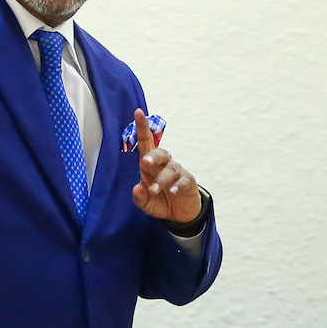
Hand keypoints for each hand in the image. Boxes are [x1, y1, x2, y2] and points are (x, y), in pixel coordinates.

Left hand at [130, 109, 201, 223]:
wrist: (180, 215)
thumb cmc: (160, 202)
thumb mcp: (146, 203)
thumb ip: (140, 197)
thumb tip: (137, 188)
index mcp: (151, 166)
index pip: (146, 143)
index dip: (142, 128)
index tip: (138, 112)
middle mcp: (164, 165)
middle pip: (160, 153)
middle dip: (153, 156)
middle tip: (145, 162)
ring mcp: (177, 173)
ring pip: (170, 170)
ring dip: (162, 179)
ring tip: (154, 190)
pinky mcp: (188, 183)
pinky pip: (184, 180)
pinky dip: (178, 185)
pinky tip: (173, 191)